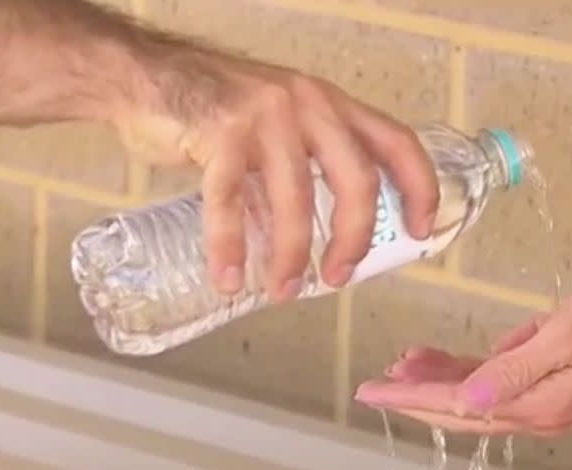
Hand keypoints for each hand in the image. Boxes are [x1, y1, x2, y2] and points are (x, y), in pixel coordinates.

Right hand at [113, 45, 437, 301]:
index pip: (397, 142)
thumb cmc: (219, 110)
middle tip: (337, 277)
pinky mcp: (219, 133)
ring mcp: (265, 116)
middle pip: (355, 179)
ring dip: (290, 254)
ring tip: (282, 290)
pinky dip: (229, 245)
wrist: (149, 78)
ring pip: (295, 198)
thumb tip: (332, 237)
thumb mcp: (282, 125)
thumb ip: (308, 167)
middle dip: (353, 238)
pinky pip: (230, 201)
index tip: (422, 229)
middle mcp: (308, 105)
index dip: (419, 188)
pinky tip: (228, 277)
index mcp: (332, 105)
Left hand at [354, 279, 571, 436]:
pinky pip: (509, 384)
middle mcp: (541, 409)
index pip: (456, 403)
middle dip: (418, 393)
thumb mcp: (568, 334)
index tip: (371, 391)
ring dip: (445, 380)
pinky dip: (481, 372)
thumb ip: (514, 368)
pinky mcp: (564, 386)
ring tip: (410, 362)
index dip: (409, 396)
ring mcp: (553, 400)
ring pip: (482, 396)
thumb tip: (466, 399)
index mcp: (537, 402)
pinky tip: (469, 356)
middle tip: (380, 381)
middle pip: (462, 408)